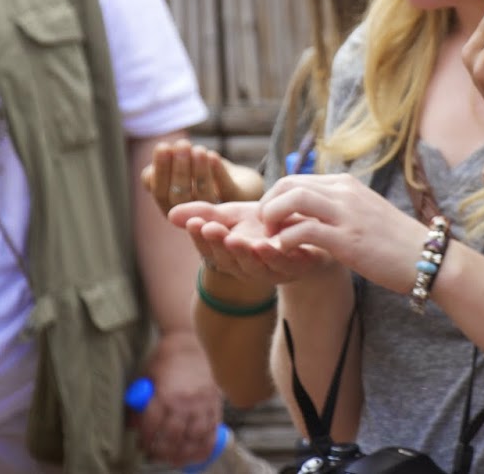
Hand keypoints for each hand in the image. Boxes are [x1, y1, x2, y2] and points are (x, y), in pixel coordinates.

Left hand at [134, 330, 221, 466]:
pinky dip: (205, 444)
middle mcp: (185, 402)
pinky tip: (198, 452)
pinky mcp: (214, 402)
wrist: (191, 342)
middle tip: (156, 455)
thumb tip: (134, 425)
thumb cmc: (166, 358)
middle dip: (162, 450)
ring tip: (176, 458)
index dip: (146, 440)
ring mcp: (202, 403)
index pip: (152, 427)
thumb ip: (141, 403)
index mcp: (165, 395)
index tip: (143, 445)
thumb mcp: (147, 378)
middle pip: (173, 437)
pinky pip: (212, 429)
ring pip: (194, 437)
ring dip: (184, 452)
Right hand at [141, 139, 262, 215]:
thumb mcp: (180, 167)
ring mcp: (215, 214)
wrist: (238, 181)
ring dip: (199, 170)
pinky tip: (213, 156)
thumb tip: (162, 151)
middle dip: (180, 168)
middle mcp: (191, 216)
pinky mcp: (238, 204)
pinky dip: (219, 173)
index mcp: (172, 207)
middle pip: (180, 196)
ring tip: (199, 149)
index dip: (160, 170)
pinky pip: (227, 190)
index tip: (162, 146)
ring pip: (204, 195)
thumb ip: (168, 162)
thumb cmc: (201, 172)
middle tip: (182, 144)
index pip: (160, 192)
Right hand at [168, 199, 330, 287]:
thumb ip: (208, 214)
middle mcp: (248, 267)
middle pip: (228, 260)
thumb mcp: (237, 215)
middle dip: (218, 243)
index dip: (200, 238)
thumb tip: (170, 213)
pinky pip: (282, 266)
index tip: (193, 222)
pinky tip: (264, 244)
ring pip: (253, 267)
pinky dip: (272, 256)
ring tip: (233, 238)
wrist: (312, 230)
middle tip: (209, 227)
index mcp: (231, 255)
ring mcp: (272, 270)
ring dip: (242, 253)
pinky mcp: (296, 269)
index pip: (209, 249)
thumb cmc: (270, 224)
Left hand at [258, 173, 428, 295]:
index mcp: (347, 184)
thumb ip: (337, 207)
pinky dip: (286, 239)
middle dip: (267, 206)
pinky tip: (286, 251)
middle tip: (266, 229)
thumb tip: (309, 212)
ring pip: (293, 199)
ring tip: (272, 238)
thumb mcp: (363, 213)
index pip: (295, 179)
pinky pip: (304, 230)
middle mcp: (345, 192)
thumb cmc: (393, 241)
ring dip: (273, 218)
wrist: (425, 257)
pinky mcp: (348, 239)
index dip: (273, 199)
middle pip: (288, 184)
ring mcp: (347, 214)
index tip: (271, 221)